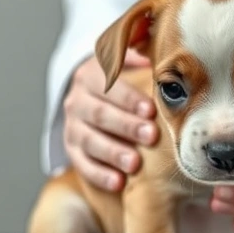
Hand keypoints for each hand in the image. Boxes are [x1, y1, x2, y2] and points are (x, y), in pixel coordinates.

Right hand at [63, 50, 158, 191]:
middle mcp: (77, 100)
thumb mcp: (127, 61)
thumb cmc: (123, 80)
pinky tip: (118, 183)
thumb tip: (161, 50)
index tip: (151, 109)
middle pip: (99, 114)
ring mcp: (72, 127)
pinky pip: (82, 164)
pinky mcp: (72, 150)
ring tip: (135, 164)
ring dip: (113, 153)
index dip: (129, 98)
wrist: (93, 98)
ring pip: (89, 140)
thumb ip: (140, 55)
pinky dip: (99, 174)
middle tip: (151, 136)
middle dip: (127, 126)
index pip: (107, 85)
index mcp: (90, 75)